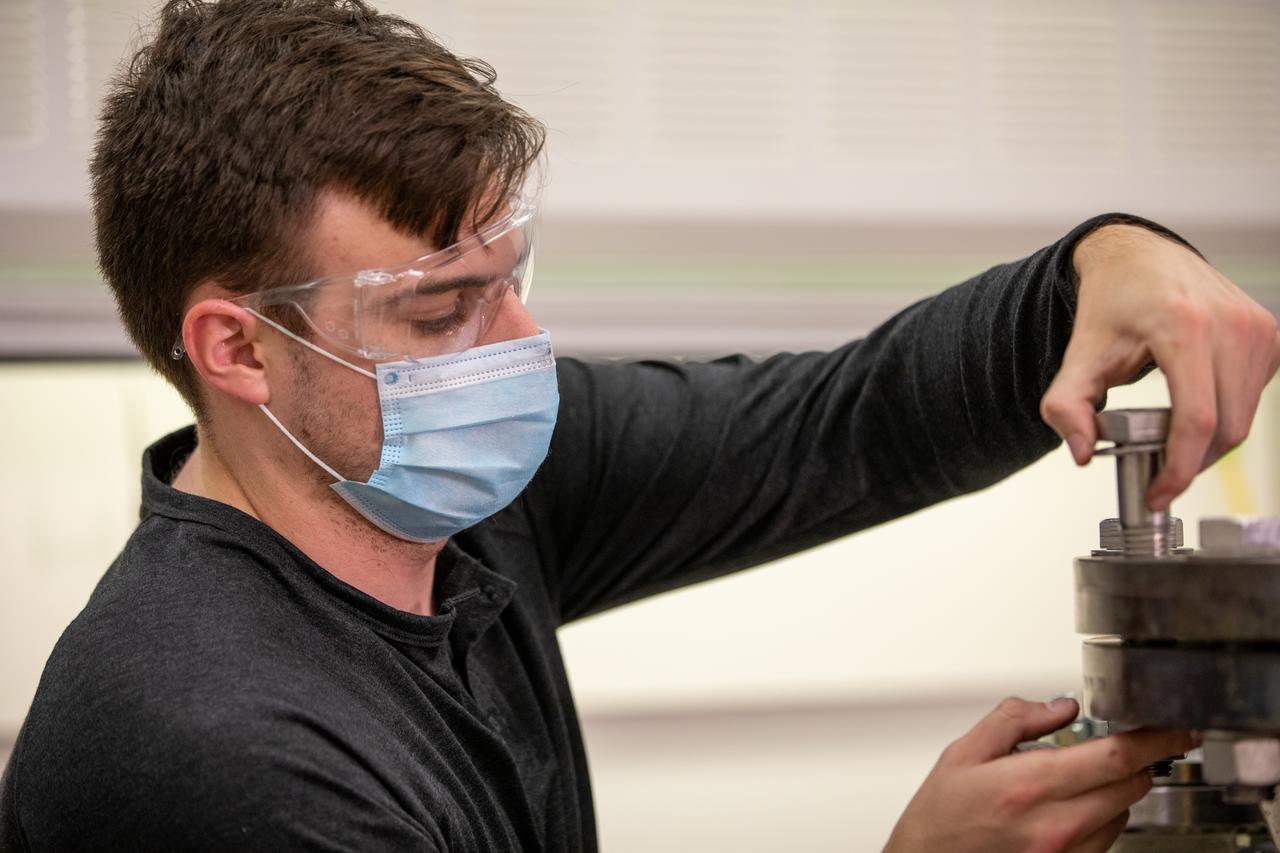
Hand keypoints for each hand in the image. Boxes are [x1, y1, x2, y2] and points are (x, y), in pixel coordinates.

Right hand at [883, 697, 1195, 852]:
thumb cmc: (940, 817)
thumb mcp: (964, 754)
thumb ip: (1014, 721)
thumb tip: (1058, 706)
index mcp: (1027, 786)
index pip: (1113, 757)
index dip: (1154, 739)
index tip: (1174, 729)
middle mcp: (1053, 826)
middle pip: (1129, 786)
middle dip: (1136, 761)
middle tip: (1126, 745)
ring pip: (1123, 814)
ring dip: (1117, 790)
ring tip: (1082, 778)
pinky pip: (1107, 841)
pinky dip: (1103, 818)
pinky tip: (1074, 807)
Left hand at [1040, 223, 1279, 510]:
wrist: (1139, 257)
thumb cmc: (1113, 303)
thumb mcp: (1078, 354)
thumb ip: (1066, 406)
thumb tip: (1082, 452)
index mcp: (1184, 327)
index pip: (1197, 418)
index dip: (1179, 467)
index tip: (1158, 493)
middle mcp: (1230, 325)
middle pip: (1225, 427)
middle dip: (1190, 462)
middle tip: (1155, 472)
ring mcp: (1257, 328)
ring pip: (1244, 419)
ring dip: (1208, 444)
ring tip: (1168, 440)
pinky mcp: (1270, 335)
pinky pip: (1253, 399)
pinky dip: (1224, 417)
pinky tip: (1193, 411)